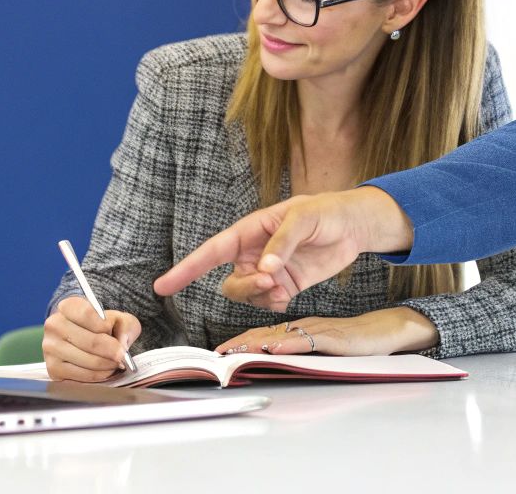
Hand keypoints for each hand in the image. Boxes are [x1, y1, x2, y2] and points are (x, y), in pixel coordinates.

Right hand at [43, 297, 141, 382]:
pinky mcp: (52, 368)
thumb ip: (124, 326)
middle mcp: (54, 325)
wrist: (83, 338)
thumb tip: (121, 343)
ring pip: (88, 361)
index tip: (116, 335)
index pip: (87, 314)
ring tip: (115, 362)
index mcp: (68, 306)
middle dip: (112, 351)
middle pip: (90, 341)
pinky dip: (99, 375)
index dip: (105, 326)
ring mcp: (51, 348)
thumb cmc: (101, 327)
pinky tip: (105, 370)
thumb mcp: (118, 318)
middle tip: (122, 355)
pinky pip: (82, 375)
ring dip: (107, 364)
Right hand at [154, 188, 413, 311]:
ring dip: (260, 296)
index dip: (186, 269)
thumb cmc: (325, 212)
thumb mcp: (303, 219)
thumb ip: (281, 243)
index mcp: (249, 231)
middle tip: (270, 280)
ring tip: (282, 283)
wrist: (353, 226)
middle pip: (230, 282)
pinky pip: (268, 304)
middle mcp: (252, 253)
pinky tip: (288, 291)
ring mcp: (268, 272)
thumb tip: (264, 269)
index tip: (163, 285)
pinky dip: (274, 303)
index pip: (210, 252)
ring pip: (247, 296)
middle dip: (245, 286)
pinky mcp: (285, 285)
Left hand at [215, 308, 437, 356]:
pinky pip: (306, 341)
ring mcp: (316, 330)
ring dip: (255, 344)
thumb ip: (298, 351)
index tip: (219, 352)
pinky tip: (273, 349)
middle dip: (239, 344)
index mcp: (297, 328)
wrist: (382, 330)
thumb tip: (272, 362)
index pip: (262, 334)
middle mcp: (302, 326)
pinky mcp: (331, 338)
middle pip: (264, 334)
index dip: (240, 342)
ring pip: (280, 336)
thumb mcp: (318, 346)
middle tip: (217, 354)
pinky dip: (287, 345)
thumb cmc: (351, 341)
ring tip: (235, 352)